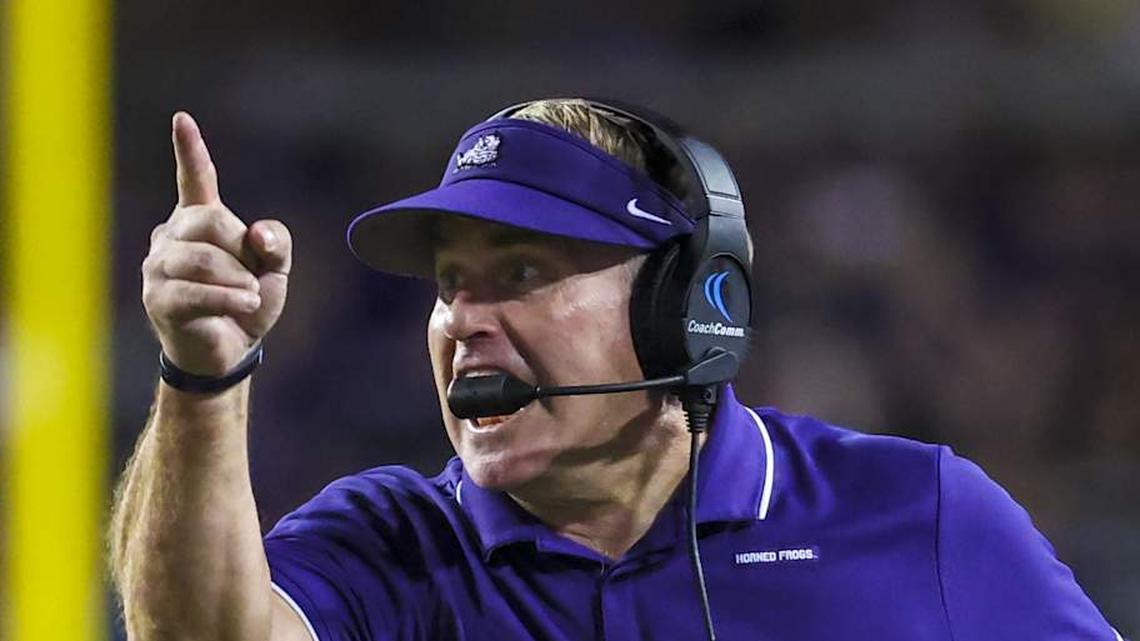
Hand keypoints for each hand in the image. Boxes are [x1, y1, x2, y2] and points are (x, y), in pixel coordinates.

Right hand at [142, 112, 291, 376]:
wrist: (231, 350)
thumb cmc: (248, 302)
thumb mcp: (276, 270)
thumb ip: (276, 243)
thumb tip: (257, 232)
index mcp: (199, 222)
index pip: (195, 180)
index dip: (190, 151)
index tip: (183, 119)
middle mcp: (172, 237)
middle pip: (209, 221)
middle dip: (240, 251)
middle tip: (253, 279)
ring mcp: (158, 268)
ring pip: (202, 259)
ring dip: (237, 280)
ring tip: (251, 298)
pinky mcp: (159, 299)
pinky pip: (194, 291)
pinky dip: (227, 297)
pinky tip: (246, 304)